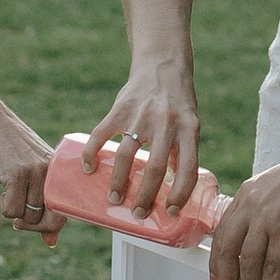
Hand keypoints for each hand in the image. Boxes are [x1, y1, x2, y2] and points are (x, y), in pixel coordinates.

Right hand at [0, 102, 61, 244]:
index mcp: (60, 174)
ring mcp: (35, 174)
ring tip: (9, 193)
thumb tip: (51, 243)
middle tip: (18, 216)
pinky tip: (3, 189)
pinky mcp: (16, 174)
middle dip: (30, 225)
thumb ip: (45, 206)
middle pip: (46, 221)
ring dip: (15, 214)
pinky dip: (4, 207)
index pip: (64, 215)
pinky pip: (11, 210)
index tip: (33, 223)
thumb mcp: (34, 176)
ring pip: (28, 217)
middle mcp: (52, 174)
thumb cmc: (13, 152)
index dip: (48, 227)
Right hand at [93, 57, 200, 214]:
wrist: (162, 65)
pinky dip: (93, 153)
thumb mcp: (189, 124)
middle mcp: (166, 123)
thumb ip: (180, 152)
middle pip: (154, 168)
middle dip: (145, 196)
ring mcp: (141, 115)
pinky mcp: (120, 108)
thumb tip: (171, 188)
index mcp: (189, 129)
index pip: (188, 168)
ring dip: (118, 182)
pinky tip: (89, 169)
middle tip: (138, 213)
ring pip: (126, 155)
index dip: (179, 194)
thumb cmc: (178, 102)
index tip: (170, 212)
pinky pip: (101, 134)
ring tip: (115, 199)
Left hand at [209, 156, 279, 279]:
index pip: (223, 231)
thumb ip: (272, 225)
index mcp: (247, 195)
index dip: (218, 258)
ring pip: (248, 262)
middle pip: (227, 249)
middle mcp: (251, 206)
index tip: (217, 276)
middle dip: (225, 278)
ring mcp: (267, 220)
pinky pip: (273, 268)